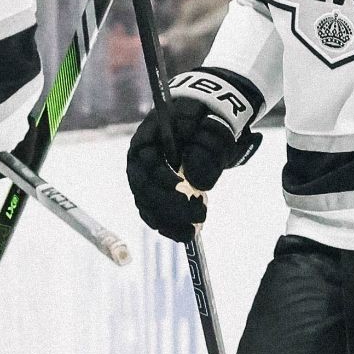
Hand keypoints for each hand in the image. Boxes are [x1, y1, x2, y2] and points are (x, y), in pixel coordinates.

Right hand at [125, 68, 262, 241]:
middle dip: (168, 205)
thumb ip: (205, 149)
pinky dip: (168, 226)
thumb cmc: (208, 119)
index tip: (184, 189)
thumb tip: (197, 182)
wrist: (208, 120)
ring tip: (193, 231)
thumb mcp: (212, 127)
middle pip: (143, 188)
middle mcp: (141, 159)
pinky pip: (154, 213)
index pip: (146, 160)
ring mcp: (146, 177)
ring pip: (147, 204)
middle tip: (199, 215)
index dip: (162, 178)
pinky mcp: (155, 192)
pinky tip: (184, 234)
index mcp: (150, 135)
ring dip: (168, 221)